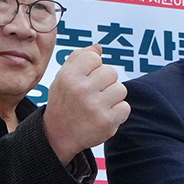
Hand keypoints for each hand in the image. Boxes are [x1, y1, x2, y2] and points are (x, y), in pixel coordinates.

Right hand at [41, 47, 129, 163]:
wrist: (58, 136)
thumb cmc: (63, 102)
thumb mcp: (63, 77)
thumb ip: (78, 58)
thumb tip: (99, 48)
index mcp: (69, 76)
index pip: (95, 58)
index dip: (93, 68)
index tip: (85, 79)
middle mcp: (81, 89)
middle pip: (111, 72)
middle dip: (105, 82)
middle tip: (93, 94)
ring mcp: (95, 106)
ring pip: (121, 89)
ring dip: (113, 97)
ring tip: (99, 104)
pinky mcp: (107, 121)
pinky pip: (125, 107)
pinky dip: (117, 112)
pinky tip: (104, 115)